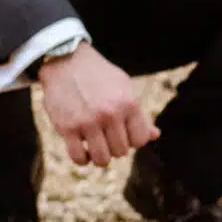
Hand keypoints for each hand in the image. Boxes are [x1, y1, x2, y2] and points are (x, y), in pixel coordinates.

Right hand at [37, 44, 157, 168]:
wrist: (66, 61)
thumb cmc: (99, 76)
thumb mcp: (124, 88)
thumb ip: (138, 114)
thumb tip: (155, 136)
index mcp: (128, 103)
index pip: (140, 140)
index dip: (132, 139)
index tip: (123, 132)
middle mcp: (110, 114)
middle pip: (121, 151)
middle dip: (115, 146)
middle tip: (106, 136)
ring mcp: (88, 122)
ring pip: (102, 160)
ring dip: (99, 156)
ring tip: (95, 146)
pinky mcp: (67, 128)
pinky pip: (78, 158)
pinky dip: (82, 159)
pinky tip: (82, 149)